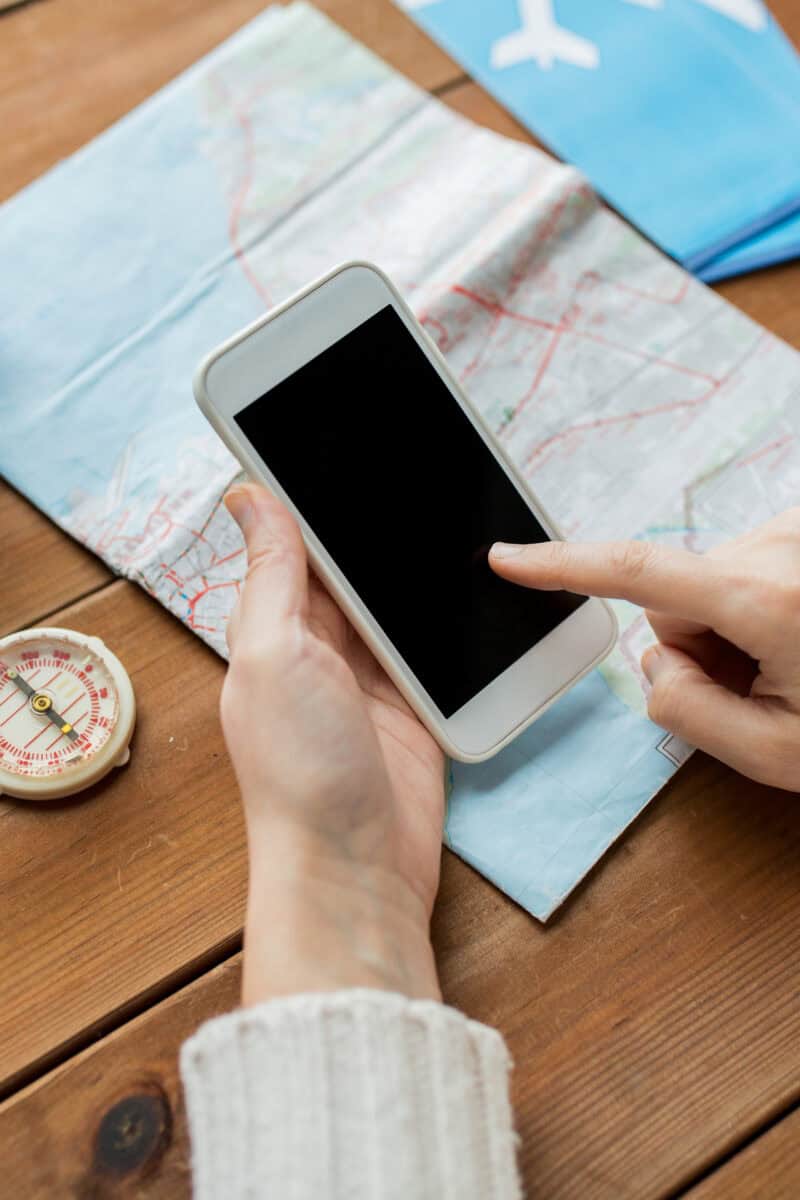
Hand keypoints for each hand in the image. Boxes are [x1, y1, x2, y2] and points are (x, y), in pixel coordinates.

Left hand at [222, 485, 444, 1004]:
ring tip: (452, 503)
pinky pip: (432, 643)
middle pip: (349, 567)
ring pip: (394, 600)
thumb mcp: (275, 655)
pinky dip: (448, 616)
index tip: (340, 435)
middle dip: (376, 523)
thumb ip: (273, 576)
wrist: (356, 867)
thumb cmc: (299, 769)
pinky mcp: (412, 701)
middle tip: (414, 461)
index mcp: (270, 627)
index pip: (290, 542)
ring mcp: (366, 674)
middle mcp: (315, 646)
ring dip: (416, 568)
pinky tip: (474, 580)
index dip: (311, 492)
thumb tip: (247, 494)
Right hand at [490, 508, 799, 791]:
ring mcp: (793, 533)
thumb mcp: (773, 753)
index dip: (562, 567)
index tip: (508, 559)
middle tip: (758, 685)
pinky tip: (795, 638)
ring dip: (730, 630)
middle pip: (673, 598)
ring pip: (706, 586)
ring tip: (788, 664)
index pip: (637, 572)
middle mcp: (780, 548)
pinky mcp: (799, 531)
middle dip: (698, 647)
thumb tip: (654, 662)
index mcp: (769, 599)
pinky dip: (754, 610)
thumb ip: (685, 711)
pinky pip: (740, 570)